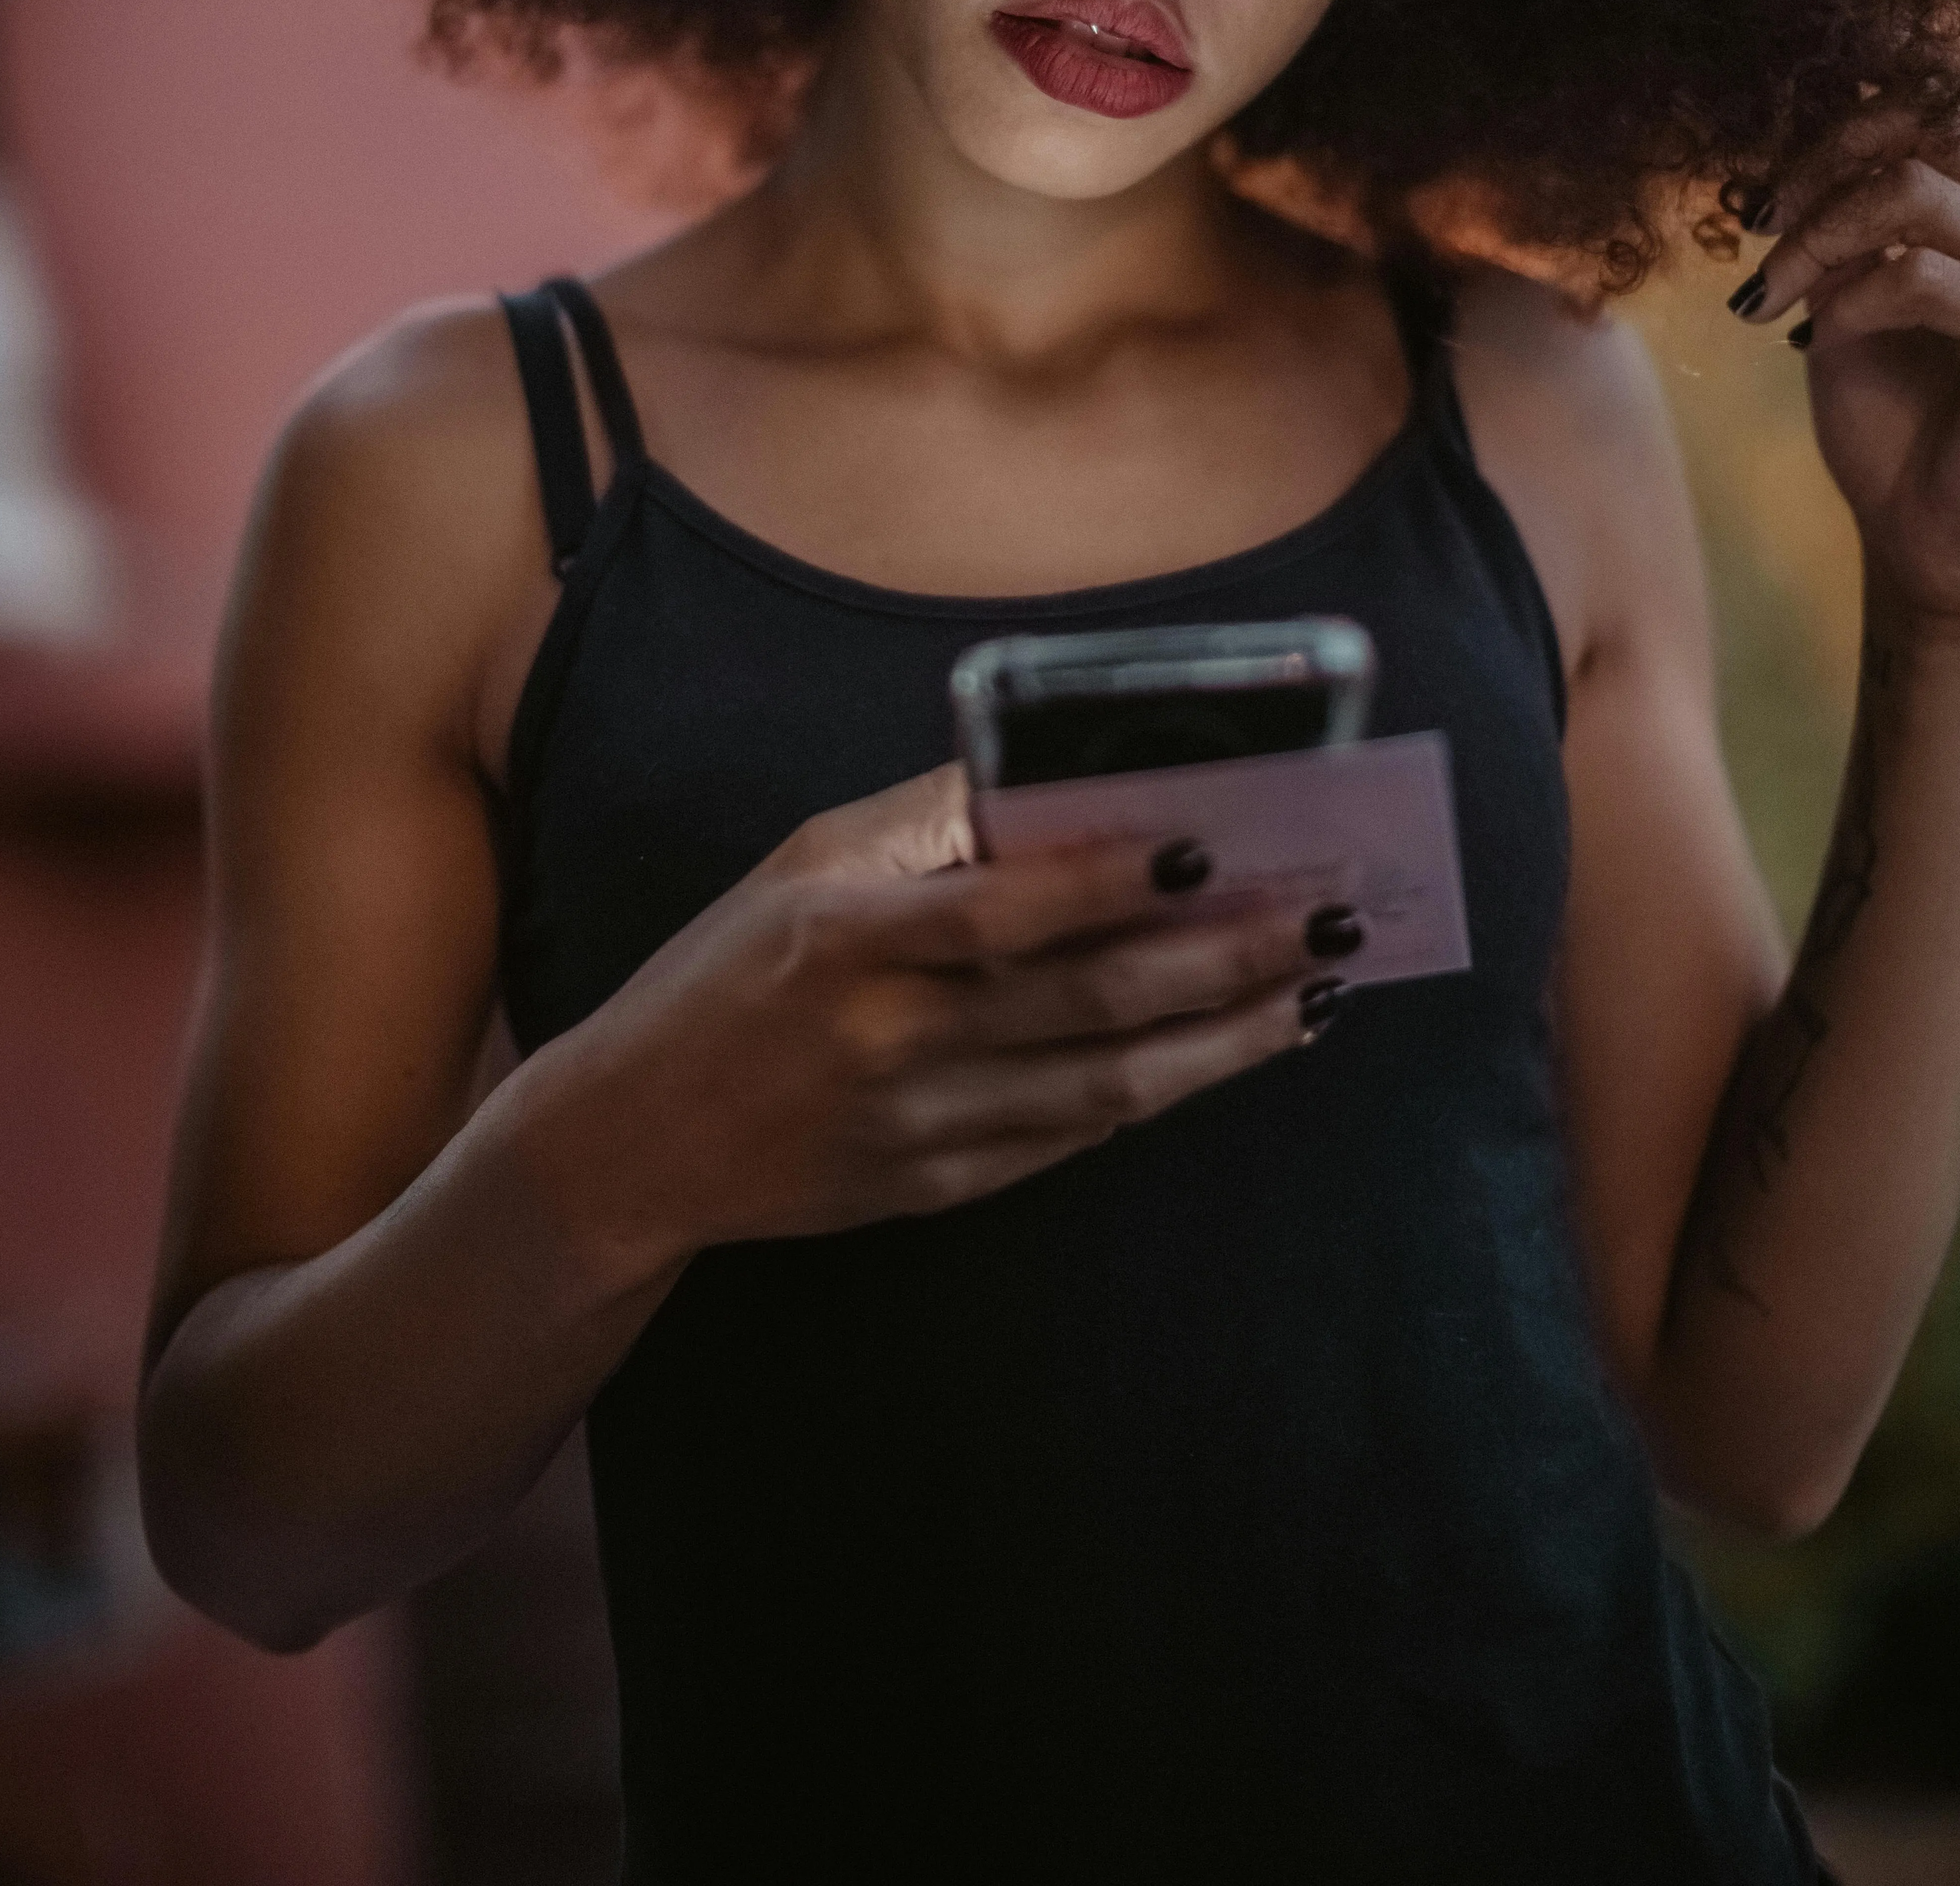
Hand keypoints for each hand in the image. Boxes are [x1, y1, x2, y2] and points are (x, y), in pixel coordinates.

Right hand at [561, 766, 1330, 1267]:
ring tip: (1314, 997)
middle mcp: (894, 1038)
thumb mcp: (805, 865)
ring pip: (1110, 1085)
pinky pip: (1072, 1138)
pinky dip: (1158, 1095)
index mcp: (852, 939)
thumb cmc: (726, 972)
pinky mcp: (939, 1187)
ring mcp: (922, 1126)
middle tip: (1325, 921)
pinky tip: (1224, 1055)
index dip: (1114, 881)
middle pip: (1092, 1001)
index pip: (1009, 908)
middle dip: (1225, 960)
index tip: (1209, 849)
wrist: (635, 1140)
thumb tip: (1053, 773)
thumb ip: (928, 823)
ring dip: (1226, 1041)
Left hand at [1732, 113, 1959, 635]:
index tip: (1765, 192)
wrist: (1920, 533)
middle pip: (1929, 122)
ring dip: (1819, 238)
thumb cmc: (1884, 412)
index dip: (1837, 121)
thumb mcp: (1839, 289)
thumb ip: (1833, 214)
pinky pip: (1924, 278)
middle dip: (1821, 164)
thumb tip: (1776, 145)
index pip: (1935, 96)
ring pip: (1917, 192)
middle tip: (1760, 228)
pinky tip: (1816, 342)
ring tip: (1774, 297)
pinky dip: (1850, 302)